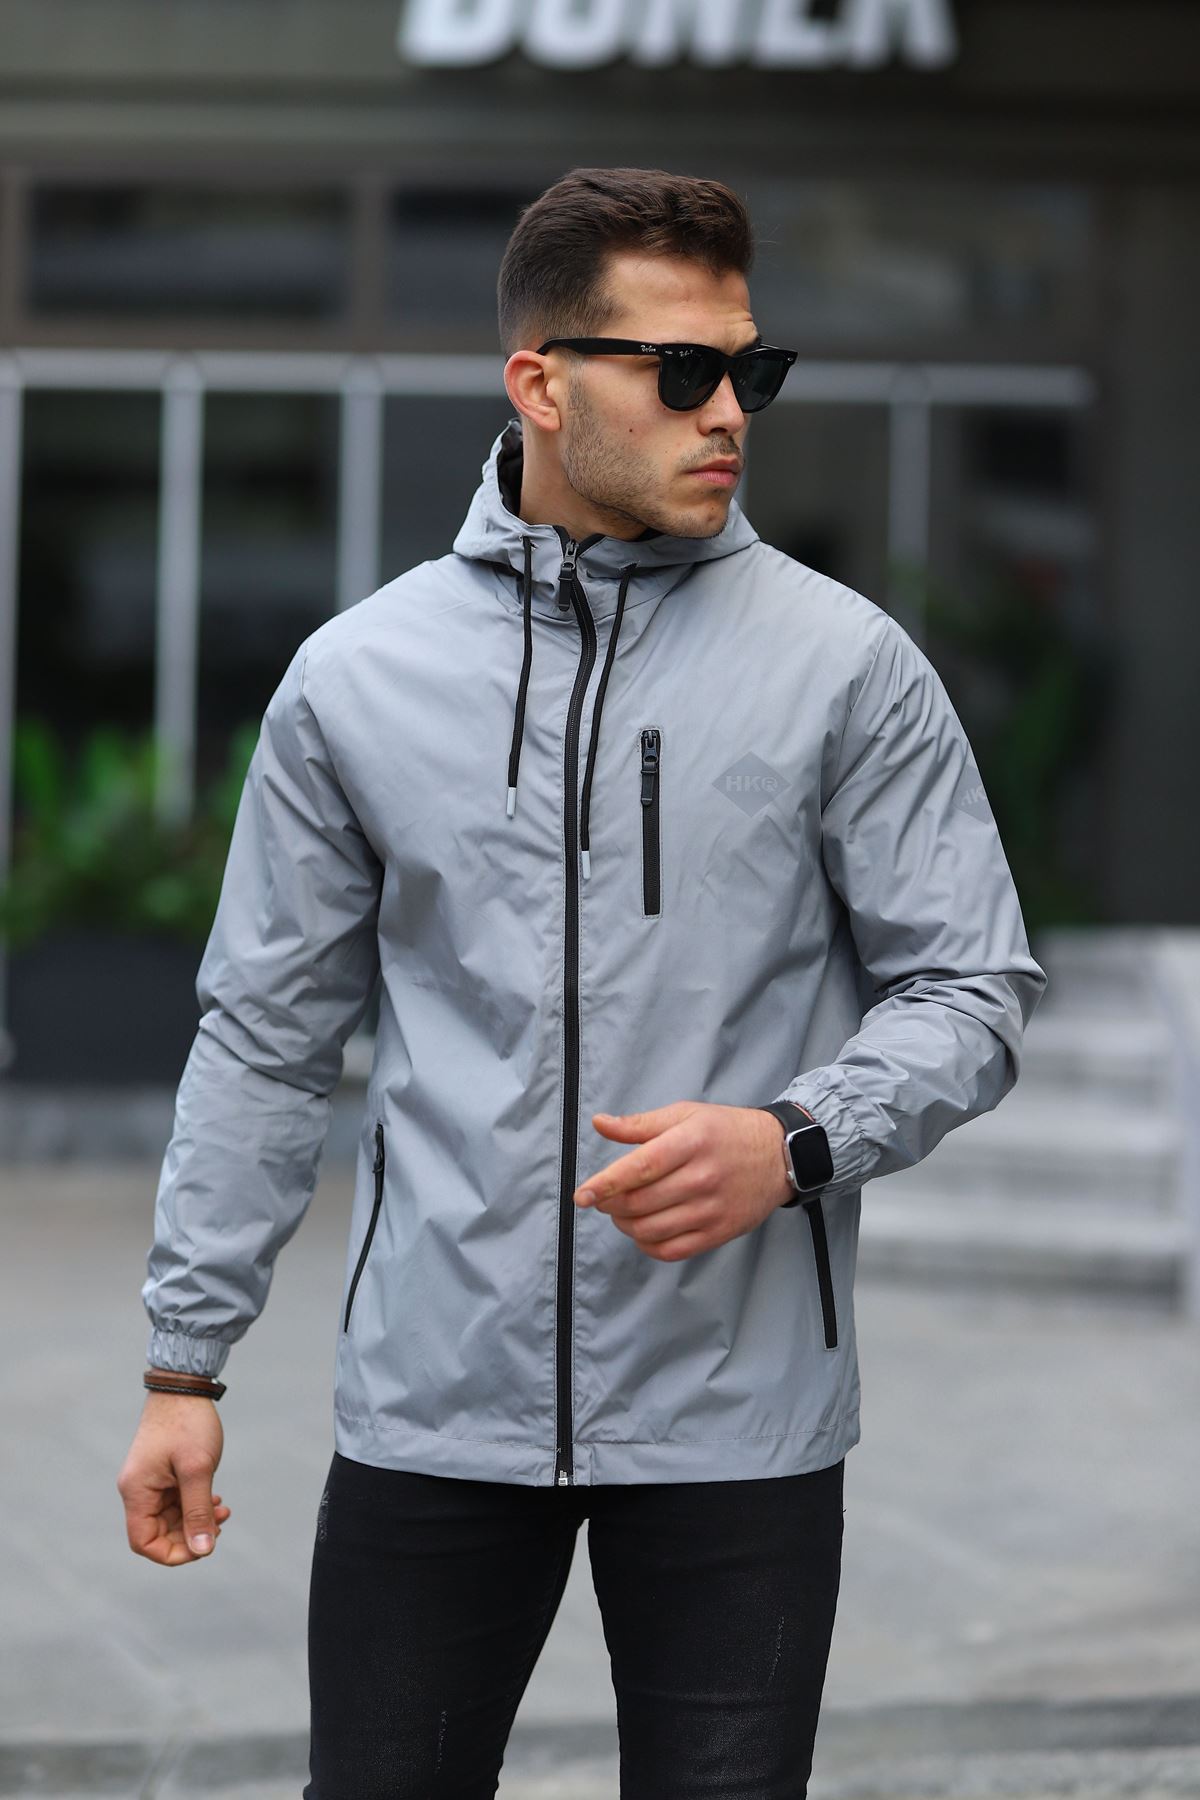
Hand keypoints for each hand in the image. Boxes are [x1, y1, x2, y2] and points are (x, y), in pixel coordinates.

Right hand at [117, 1392, 231, 1565]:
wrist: (184, 1385)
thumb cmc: (188, 1423)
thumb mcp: (198, 1469)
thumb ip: (199, 1510)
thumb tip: (203, 1550)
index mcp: (137, 1491)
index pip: (144, 1543)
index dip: (173, 1553)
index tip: (203, 1546)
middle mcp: (138, 1489)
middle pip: (158, 1533)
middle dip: (190, 1535)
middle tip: (220, 1524)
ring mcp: (150, 1481)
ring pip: (169, 1519)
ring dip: (195, 1519)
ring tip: (222, 1510)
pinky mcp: (162, 1473)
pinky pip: (175, 1502)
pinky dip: (194, 1505)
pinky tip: (216, 1499)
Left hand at [573, 1102, 792, 1260]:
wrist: (779, 1156)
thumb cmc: (725, 1131)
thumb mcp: (685, 1115)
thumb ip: (640, 1125)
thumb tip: (600, 1124)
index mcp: (690, 1142)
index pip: (640, 1167)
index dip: (606, 1183)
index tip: (582, 1195)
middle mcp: (702, 1177)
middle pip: (640, 1202)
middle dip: (611, 1205)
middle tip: (603, 1199)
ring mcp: (712, 1209)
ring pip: (651, 1229)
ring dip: (625, 1226)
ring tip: (622, 1214)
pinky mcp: (719, 1232)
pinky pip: (672, 1250)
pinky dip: (647, 1245)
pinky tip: (643, 1232)